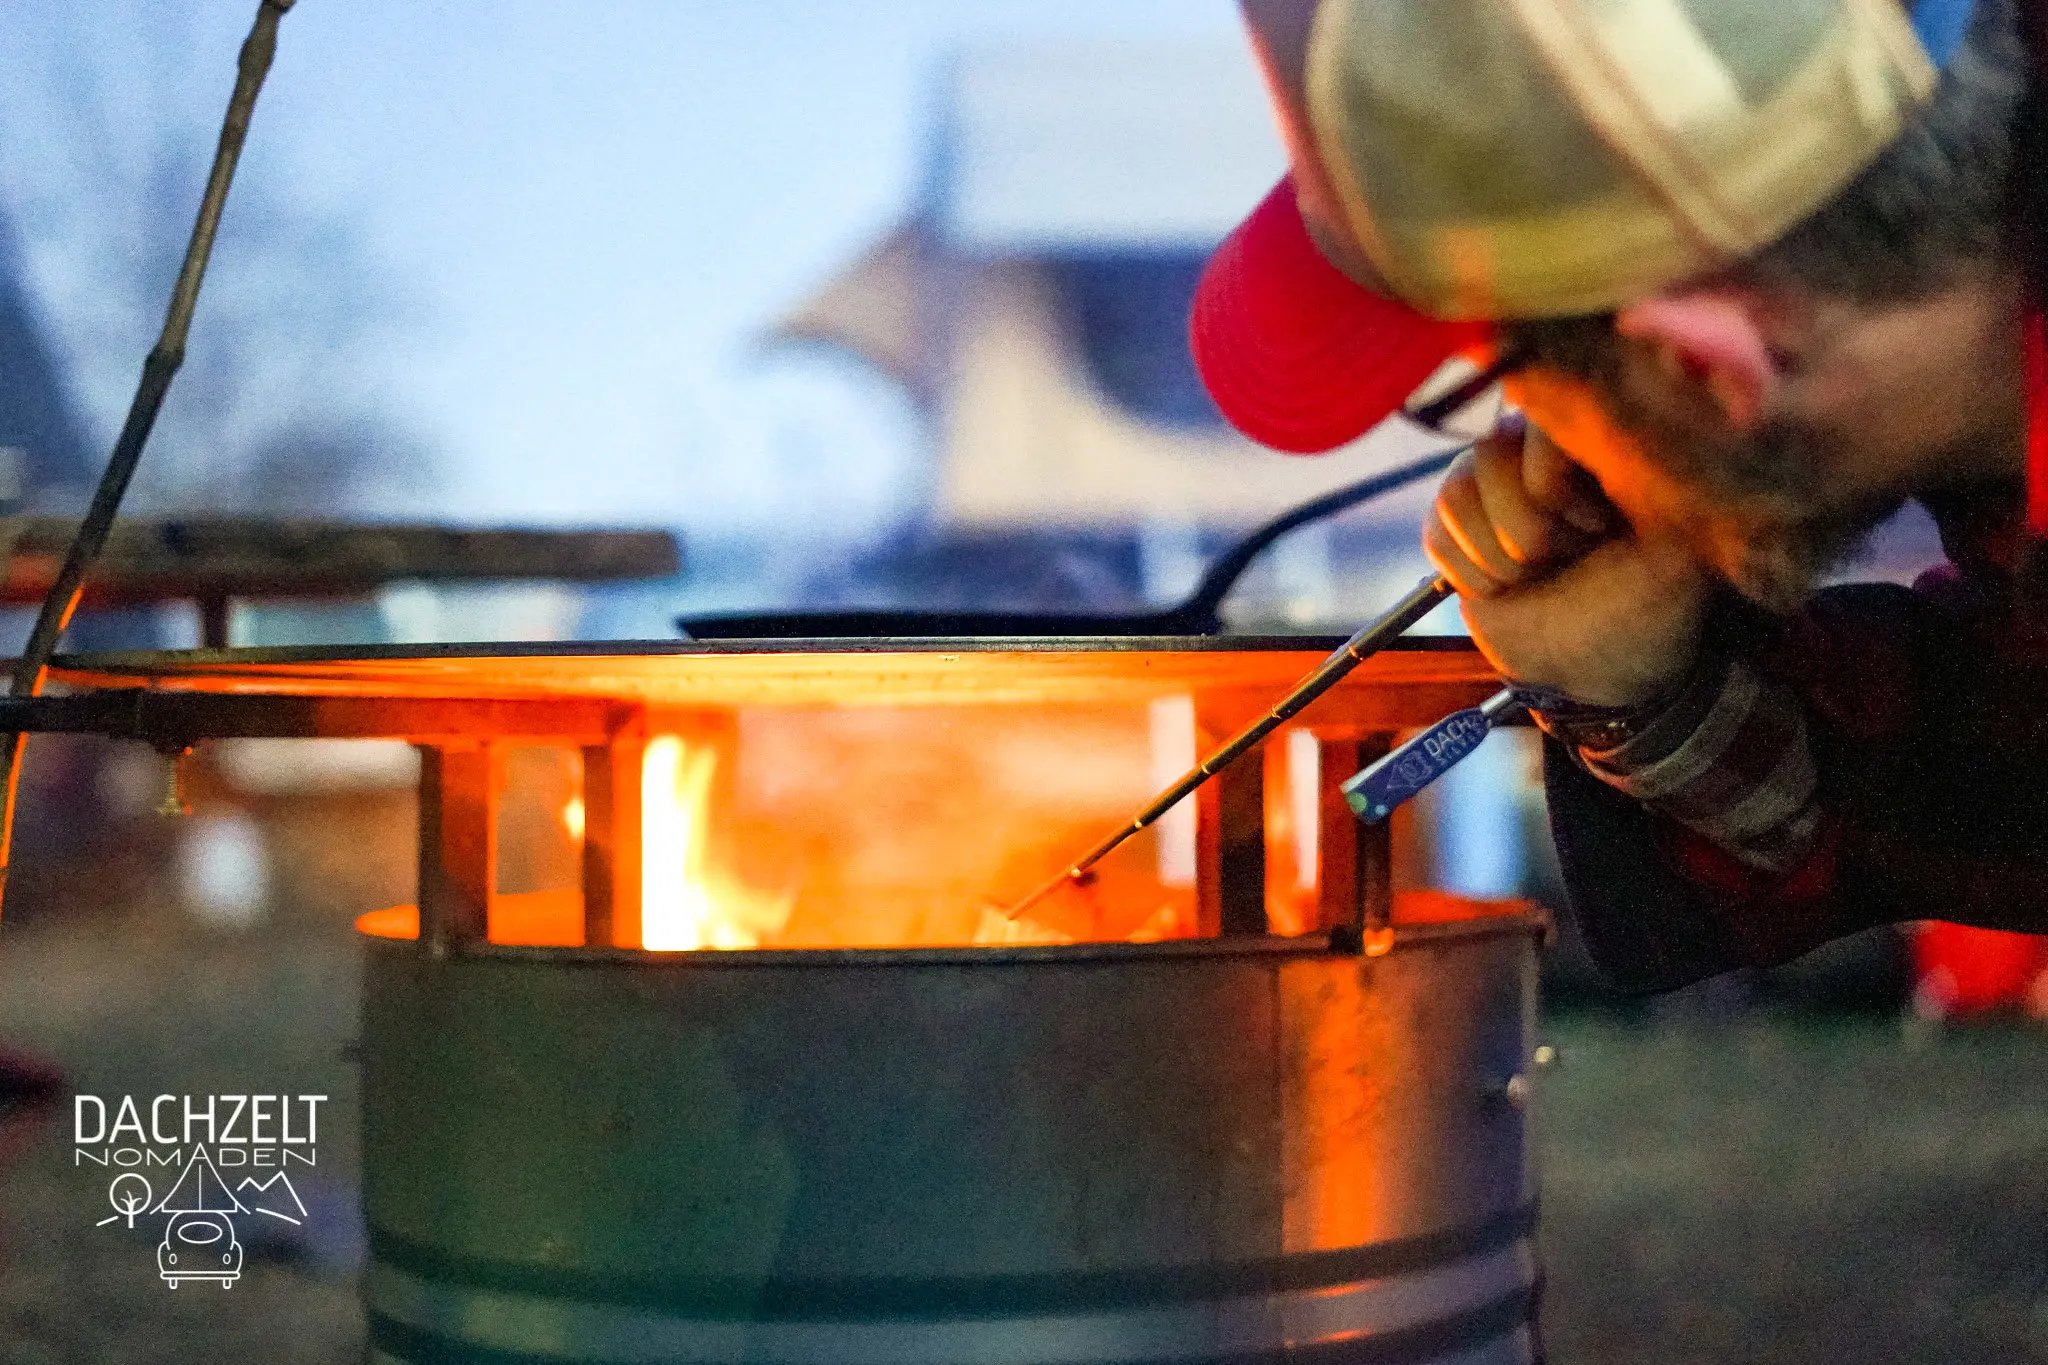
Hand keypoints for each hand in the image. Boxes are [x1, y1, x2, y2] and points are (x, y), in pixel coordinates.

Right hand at [1424, 419, 1709, 707]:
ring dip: (1499, 557)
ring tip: (1540, 571)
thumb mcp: (1673, 542)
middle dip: (1529, 531)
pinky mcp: (1457, 520)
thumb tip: (1623, 422)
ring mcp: (1491, 477)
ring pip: (1457, 493)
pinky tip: (1508, 584)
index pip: (1542, 425)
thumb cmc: (1649, 601)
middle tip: (1570, 554)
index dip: (1556, 489)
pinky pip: (1436, 532)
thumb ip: (1652, 485)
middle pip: (1490, 454)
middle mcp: (1539, 442)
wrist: (1605, 660)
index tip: (1597, 528)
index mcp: (1600, 434)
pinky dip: (1471, 574)